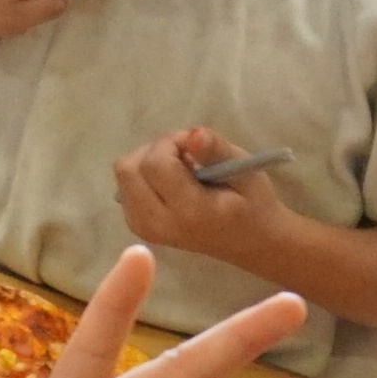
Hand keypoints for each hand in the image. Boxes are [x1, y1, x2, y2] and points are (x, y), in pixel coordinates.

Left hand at [109, 127, 283, 269]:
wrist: (252, 243)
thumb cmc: (253, 205)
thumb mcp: (246, 172)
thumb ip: (216, 151)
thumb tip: (192, 134)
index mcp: (189, 211)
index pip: (155, 164)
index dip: (171, 142)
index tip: (195, 145)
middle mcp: (159, 224)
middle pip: (128, 169)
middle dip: (155, 150)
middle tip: (186, 154)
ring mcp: (145, 228)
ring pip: (123, 177)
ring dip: (147, 161)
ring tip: (180, 168)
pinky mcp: (139, 227)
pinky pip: (125, 188)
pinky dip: (143, 176)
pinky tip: (170, 182)